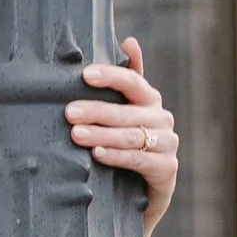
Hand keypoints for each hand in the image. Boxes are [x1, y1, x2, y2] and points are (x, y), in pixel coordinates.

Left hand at [68, 37, 178, 236]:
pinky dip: (116, 156)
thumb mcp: (120, 116)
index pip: (133, 81)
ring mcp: (168, 144)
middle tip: (68, 112)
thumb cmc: (123, 148)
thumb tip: (130, 39)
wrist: (137, 197)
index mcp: (149, 100)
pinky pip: (139, 159)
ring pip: (131, 135)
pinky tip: (97, 154)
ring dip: (101, 134)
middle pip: (127, 111)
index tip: (85, 75)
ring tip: (75, 134)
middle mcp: (162, 118)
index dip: (110, 76)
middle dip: (96, 110)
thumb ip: (123, 82)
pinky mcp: (167, 170)